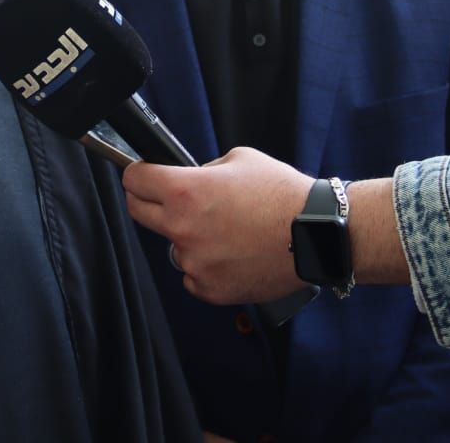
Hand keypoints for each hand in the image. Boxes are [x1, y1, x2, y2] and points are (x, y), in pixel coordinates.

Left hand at [123, 147, 313, 303]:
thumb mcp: (239, 160)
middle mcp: (182, 229)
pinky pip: (193, 275)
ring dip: (187, 238)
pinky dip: (206, 266)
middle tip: (169, 200)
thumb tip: (188, 178)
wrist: (315, 236)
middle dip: (149, 202)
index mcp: (185, 192)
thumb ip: (204, 171)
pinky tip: (232, 254)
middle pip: (138, 213)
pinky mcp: (209, 289)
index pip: (134, 181)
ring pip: (172, 246)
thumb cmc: (282, 195)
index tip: (142, 176)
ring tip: (225, 232)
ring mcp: (194, 262)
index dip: (139, 174)